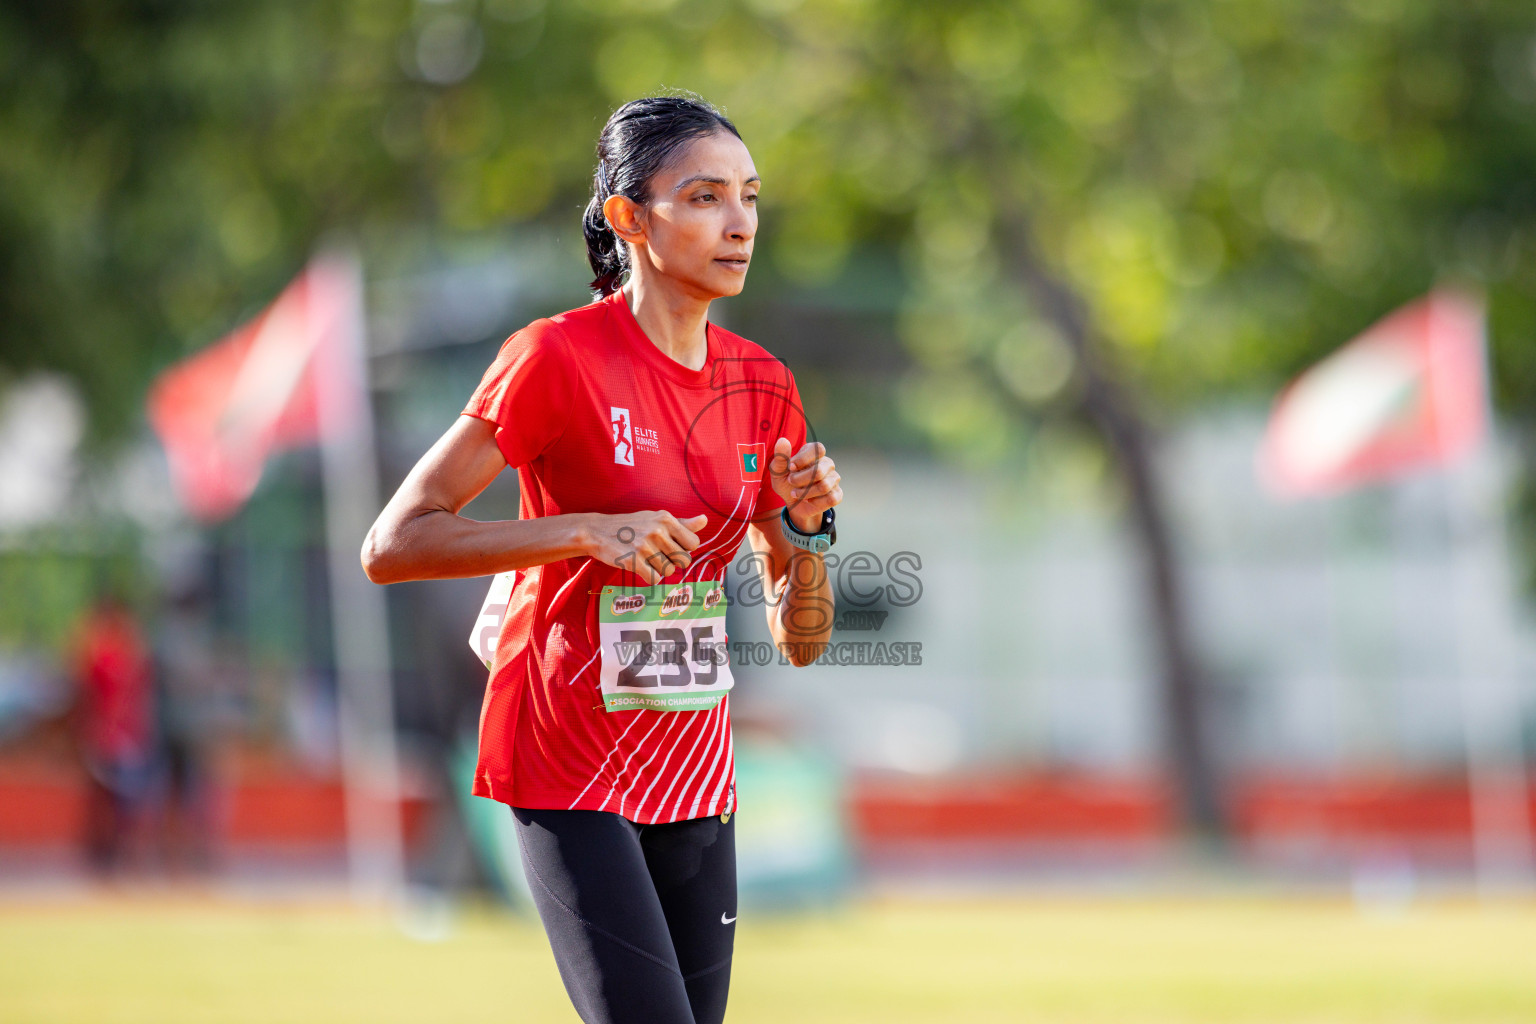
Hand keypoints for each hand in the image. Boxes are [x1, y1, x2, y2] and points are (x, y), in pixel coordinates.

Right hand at [585, 511, 706, 584]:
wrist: (597, 531)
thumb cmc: (631, 525)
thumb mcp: (656, 519)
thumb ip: (682, 523)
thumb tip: (705, 520)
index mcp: (666, 519)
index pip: (693, 543)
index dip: (684, 549)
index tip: (671, 547)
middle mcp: (657, 531)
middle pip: (683, 561)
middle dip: (673, 562)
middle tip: (657, 555)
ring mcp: (644, 547)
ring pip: (669, 572)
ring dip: (659, 570)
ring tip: (645, 558)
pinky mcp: (633, 561)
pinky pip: (655, 579)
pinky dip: (649, 577)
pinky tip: (639, 566)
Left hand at [770, 439, 841, 533]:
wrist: (793, 504)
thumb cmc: (786, 484)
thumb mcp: (778, 472)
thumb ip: (780, 457)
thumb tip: (783, 440)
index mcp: (814, 453)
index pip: (818, 449)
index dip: (803, 459)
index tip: (790, 468)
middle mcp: (826, 464)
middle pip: (819, 471)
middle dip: (800, 480)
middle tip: (790, 482)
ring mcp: (834, 479)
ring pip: (824, 486)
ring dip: (805, 493)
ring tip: (795, 493)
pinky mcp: (837, 494)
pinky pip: (830, 499)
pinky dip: (815, 502)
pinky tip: (809, 500)